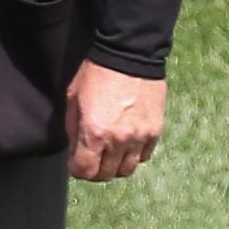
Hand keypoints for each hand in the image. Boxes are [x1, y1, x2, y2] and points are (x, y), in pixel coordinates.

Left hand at [67, 60, 163, 180]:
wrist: (129, 54)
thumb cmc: (97, 73)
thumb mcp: (73, 99)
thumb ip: (73, 129)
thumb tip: (76, 149)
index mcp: (94, 133)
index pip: (85, 171)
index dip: (77, 169)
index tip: (76, 162)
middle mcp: (118, 140)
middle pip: (106, 174)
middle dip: (95, 170)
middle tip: (92, 158)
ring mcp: (139, 137)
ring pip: (127, 169)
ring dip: (116, 165)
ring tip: (111, 153)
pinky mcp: (154, 131)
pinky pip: (143, 156)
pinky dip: (134, 154)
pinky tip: (127, 142)